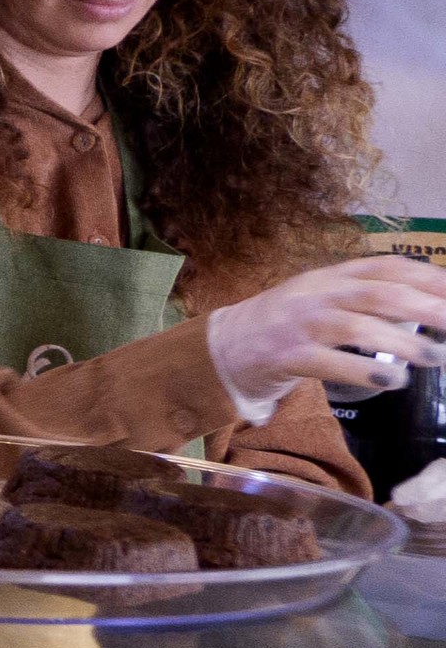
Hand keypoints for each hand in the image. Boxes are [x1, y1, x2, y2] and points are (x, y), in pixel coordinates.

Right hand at [206, 255, 445, 402]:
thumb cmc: (285, 325)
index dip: (427, 277)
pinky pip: (329, 363)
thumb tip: (429, 305)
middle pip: (379, 294)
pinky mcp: (286, 357)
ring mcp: (299, 325)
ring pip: (356, 327)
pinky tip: (392, 380)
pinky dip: (364, 371)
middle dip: (426, 308)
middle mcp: (316, 295)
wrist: (223, 347)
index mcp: (330, 277)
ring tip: (435, 358)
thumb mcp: (323, 299)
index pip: (386, 267)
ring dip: (402, 343)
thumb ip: (367, 298)